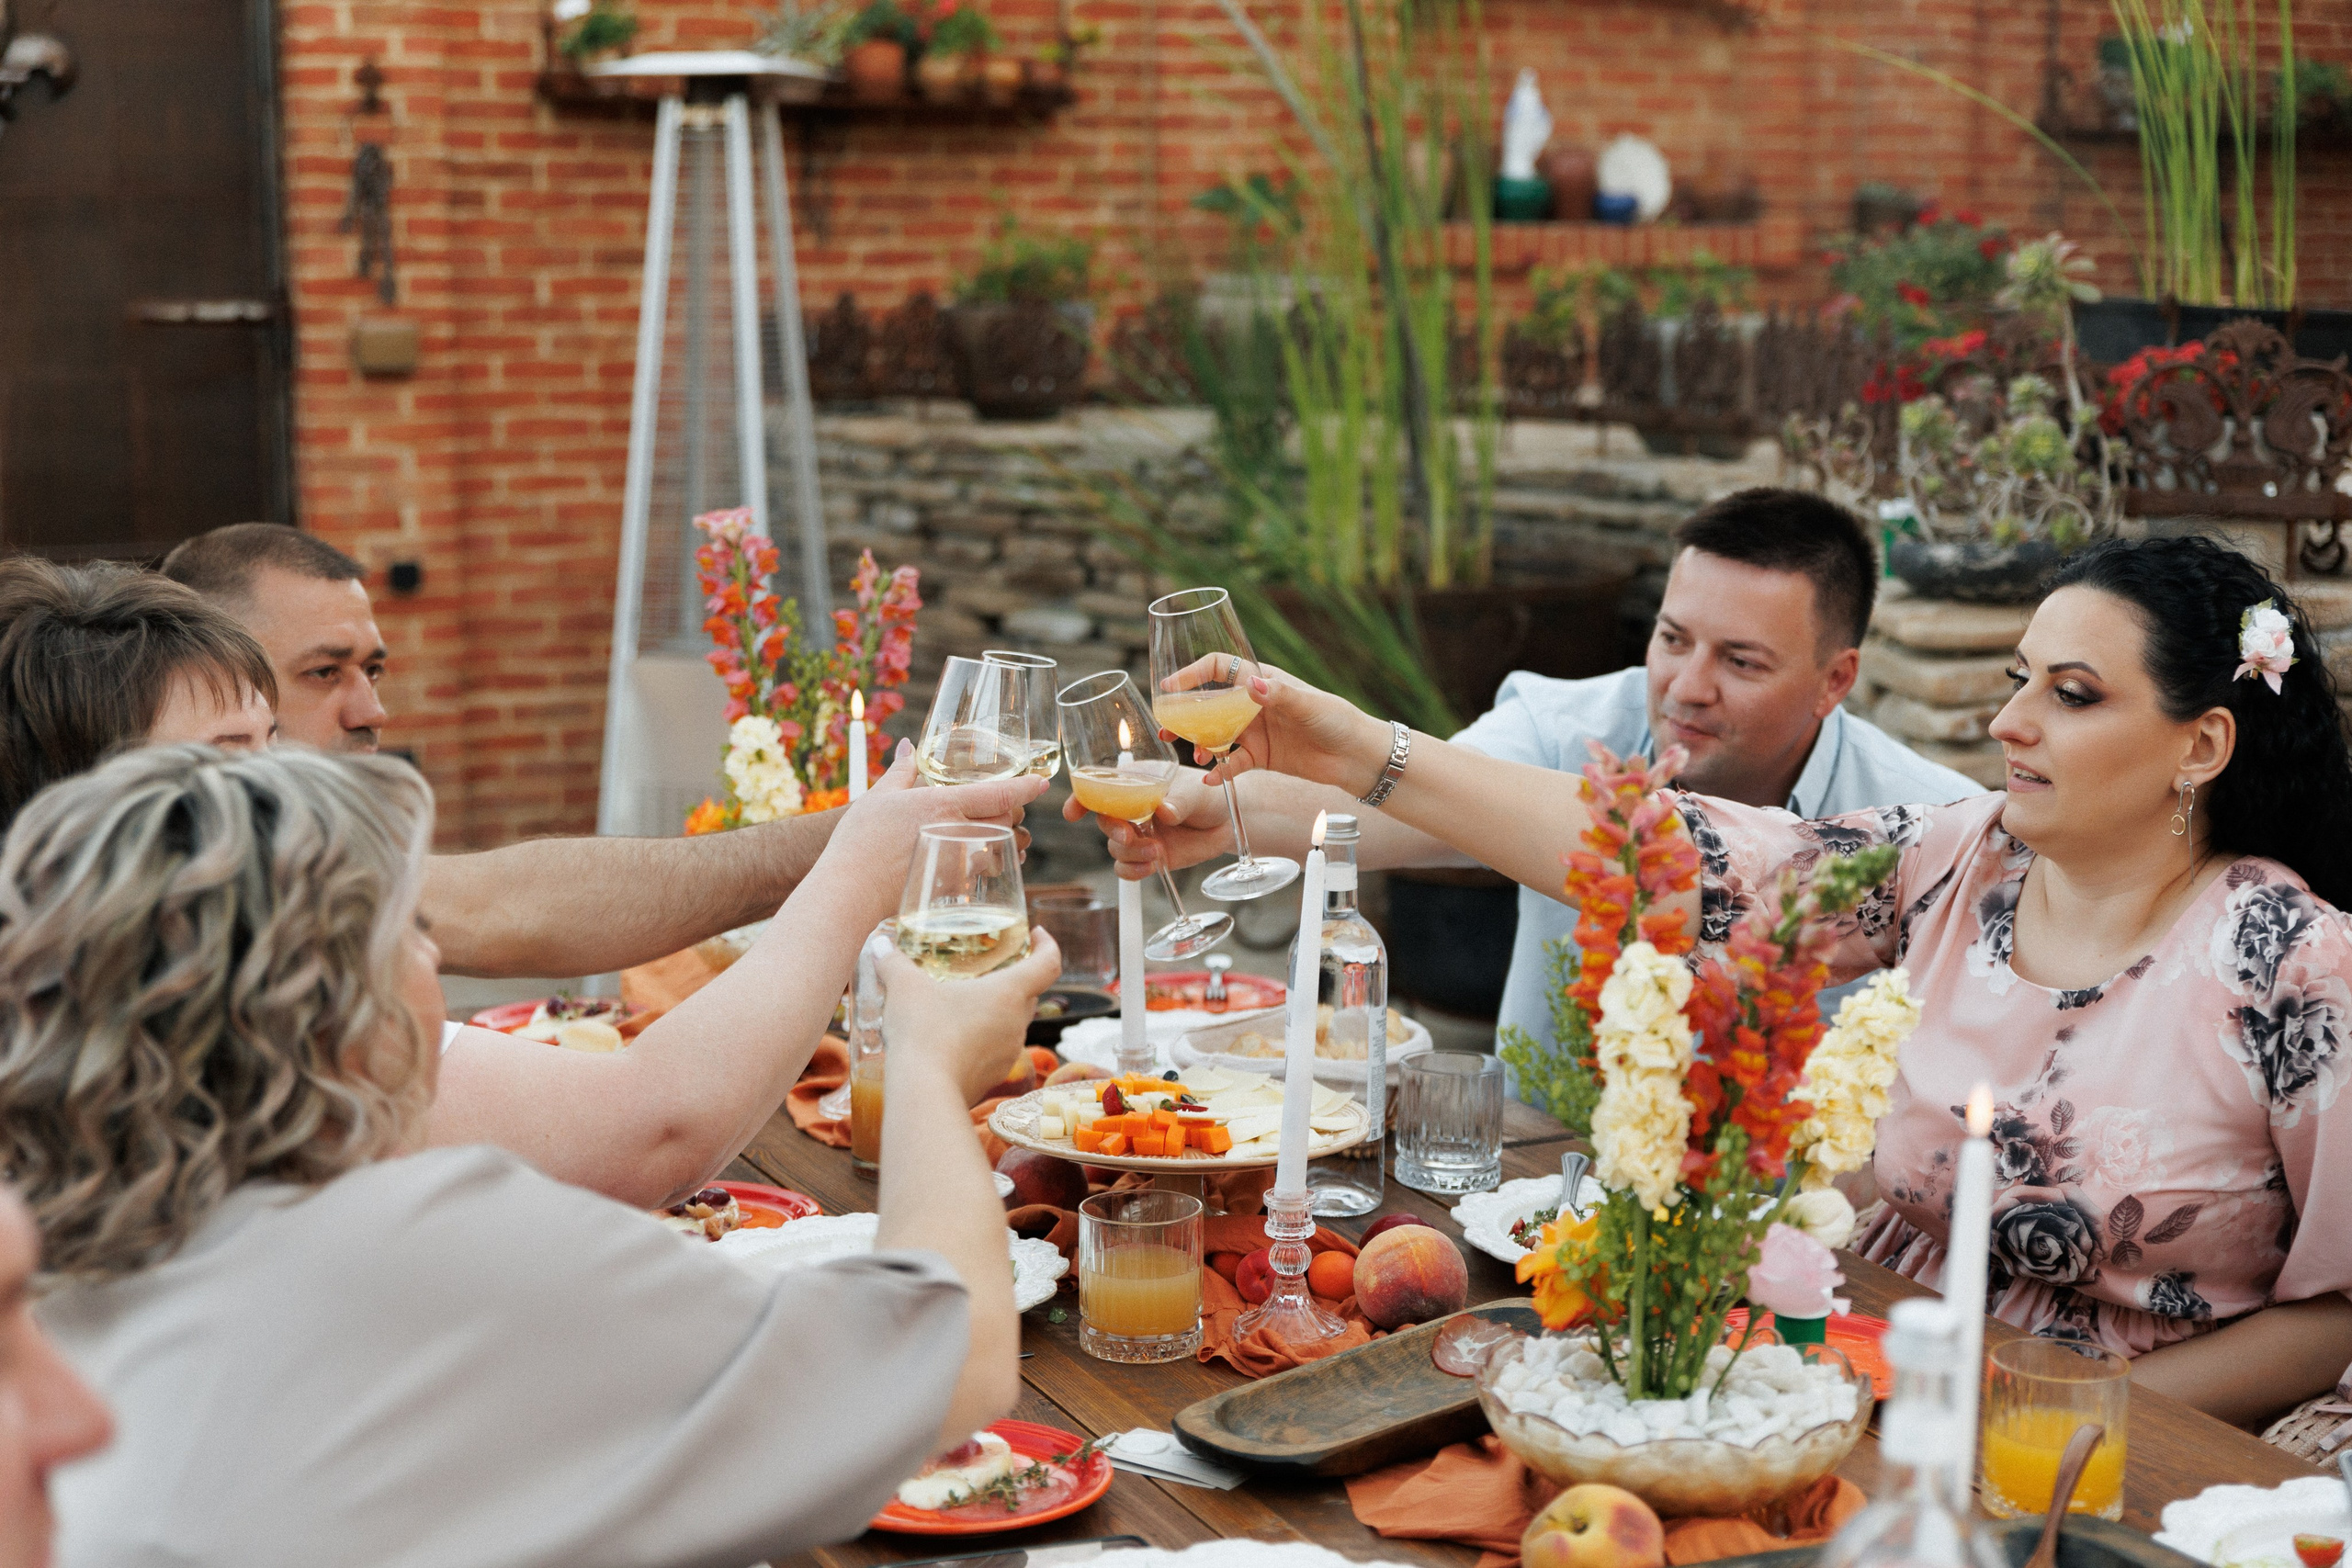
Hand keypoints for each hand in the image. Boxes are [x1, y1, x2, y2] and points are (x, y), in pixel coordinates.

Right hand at [824, 744, 1044, 919]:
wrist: (850, 889)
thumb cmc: (860, 840)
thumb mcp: (879, 796)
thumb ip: (900, 769)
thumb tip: (906, 745)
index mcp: (945, 805)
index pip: (1000, 793)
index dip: (1026, 787)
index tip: (1041, 783)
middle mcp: (959, 832)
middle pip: (1006, 819)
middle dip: (1012, 811)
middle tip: (1006, 805)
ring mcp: (960, 863)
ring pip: (1000, 847)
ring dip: (1003, 838)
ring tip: (993, 832)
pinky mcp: (955, 888)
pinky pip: (984, 872)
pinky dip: (987, 862)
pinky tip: (976, 859)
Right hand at [879, 931, 1061, 1104]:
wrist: (923, 1092)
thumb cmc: (923, 1031)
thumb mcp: (903, 988)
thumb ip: (892, 962)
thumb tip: (880, 944)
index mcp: (1008, 993)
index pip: (1048, 964)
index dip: (1047, 945)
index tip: (1037, 934)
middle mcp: (1016, 1024)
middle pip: (1029, 995)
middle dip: (1015, 980)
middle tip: (990, 970)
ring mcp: (1007, 1054)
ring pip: (1010, 1025)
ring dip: (994, 1014)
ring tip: (964, 1006)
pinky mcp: (991, 1078)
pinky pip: (993, 1052)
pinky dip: (979, 1041)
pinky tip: (952, 1040)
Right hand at [1060, 768, 1230, 879]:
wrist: (1226, 821)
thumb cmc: (1208, 794)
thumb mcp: (1196, 792)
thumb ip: (1179, 801)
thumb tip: (1164, 811)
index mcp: (1134, 781)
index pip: (1098, 787)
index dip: (1081, 798)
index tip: (1073, 812)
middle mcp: (1129, 808)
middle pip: (1103, 820)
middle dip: (1112, 830)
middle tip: (1130, 835)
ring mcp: (1137, 833)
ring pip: (1115, 847)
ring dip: (1130, 853)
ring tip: (1157, 851)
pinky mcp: (1146, 856)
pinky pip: (1126, 868)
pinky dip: (1132, 871)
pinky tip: (1150, 867)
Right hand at [1157, 659, 1391, 794]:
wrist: (1356, 757)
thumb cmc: (1337, 720)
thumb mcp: (1308, 705)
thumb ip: (1278, 696)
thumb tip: (1249, 684)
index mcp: (1262, 680)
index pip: (1219, 668)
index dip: (1193, 674)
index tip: (1169, 686)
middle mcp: (1253, 704)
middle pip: (1209, 705)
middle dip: (1185, 716)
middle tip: (1166, 728)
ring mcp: (1255, 731)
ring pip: (1216, 735)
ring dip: (1200, 744)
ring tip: (1196, 756)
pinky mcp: (1260, 757)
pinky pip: (1232, 763)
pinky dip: (1220, 771)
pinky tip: (1213, 779)